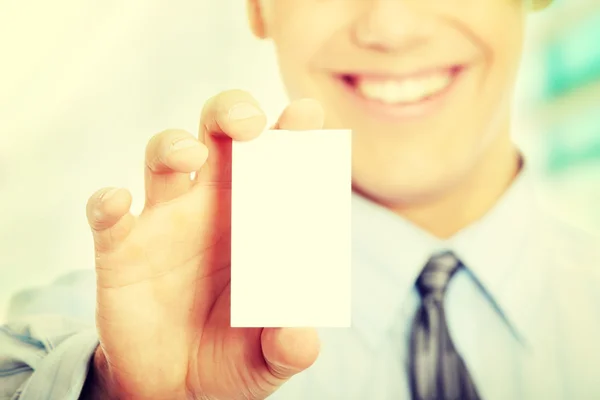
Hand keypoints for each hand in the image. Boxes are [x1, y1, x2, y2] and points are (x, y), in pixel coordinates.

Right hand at [85, 90, 324, 399]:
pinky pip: (107, 214)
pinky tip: (118, 204)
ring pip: (164, 156)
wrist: (177, 386)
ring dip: (173, 145)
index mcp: (259, 217)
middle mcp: (212, 205)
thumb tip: (301, 337)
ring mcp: (164, 222)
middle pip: (219, 134)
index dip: (293, 132)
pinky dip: (108, 202)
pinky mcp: (121, 249)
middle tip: (248, 124)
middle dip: (232, 113)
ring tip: (190, 156)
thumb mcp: (269, 356)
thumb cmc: (234, 352)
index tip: (307, 114)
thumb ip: (289, 345)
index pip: (279, 161)